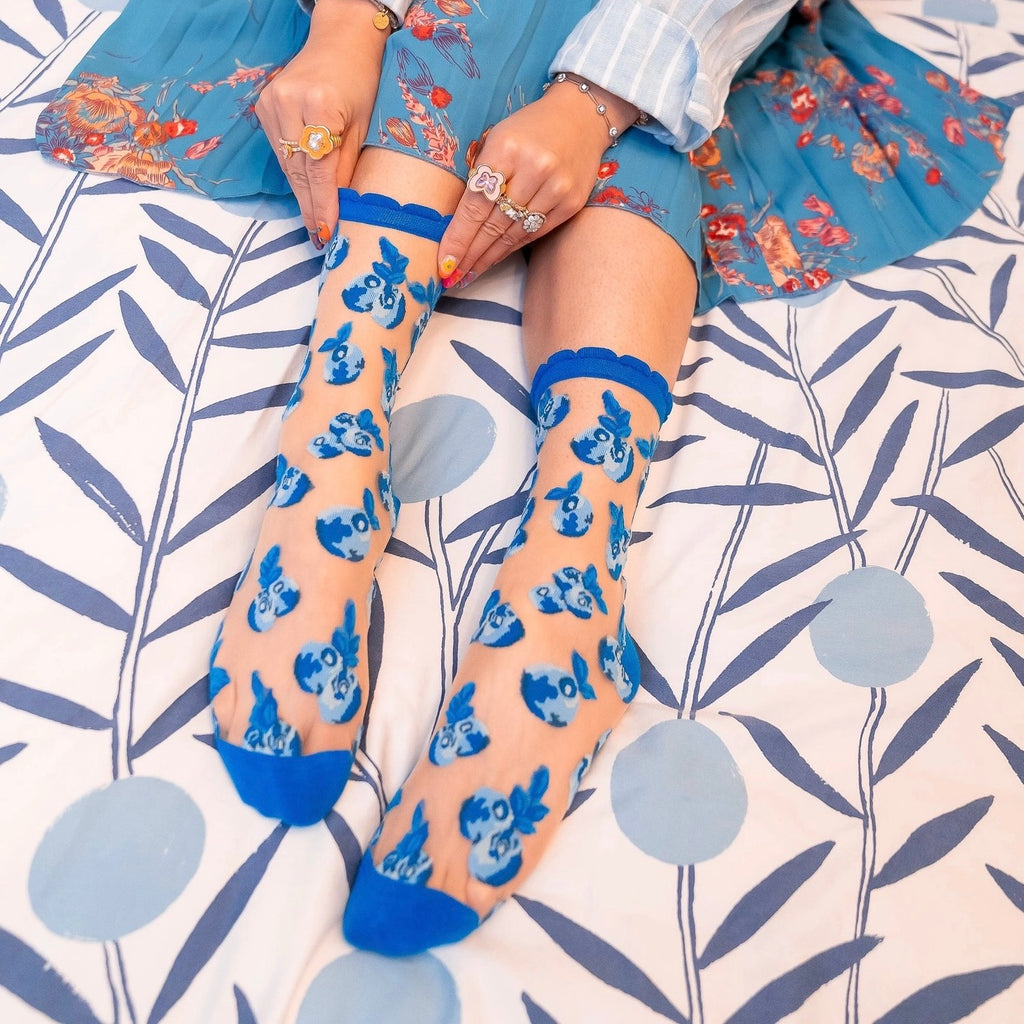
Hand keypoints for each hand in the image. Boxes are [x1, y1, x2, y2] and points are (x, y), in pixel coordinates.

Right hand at [256, 0, 387, 246]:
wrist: (341, 39)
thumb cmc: (362, 82)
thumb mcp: (364, 127)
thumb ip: (347, 166)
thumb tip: (339, 209)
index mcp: (321, 105)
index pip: (319, 169)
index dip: (322, 205)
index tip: (325, 232)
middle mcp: (290, 102)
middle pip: (298, 170)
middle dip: (310, 206)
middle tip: (319, 236)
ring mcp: (272, 101)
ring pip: (286, 164)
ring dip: (301, 194)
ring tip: (314, 221)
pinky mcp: (263, 104)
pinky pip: (280, 150)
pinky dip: (293, 172)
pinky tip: (305, 191)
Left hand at [437, 78, 638, 284]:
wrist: (581, 117)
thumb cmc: (529, 129)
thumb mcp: (497, 139)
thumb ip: (480, 175)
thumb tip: (456, 225)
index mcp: (506, 148)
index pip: (476, 204)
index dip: (458, 237)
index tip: (444, 263)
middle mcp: (534, 169)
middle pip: (493, 224)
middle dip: (470, 254)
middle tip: (452, 277)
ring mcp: (556, 188)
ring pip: (514, 234)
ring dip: (489, 257)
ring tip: (469, 274)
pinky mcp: (571, 203)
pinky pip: (535, 233)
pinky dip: (511, 247)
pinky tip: (495, 259)